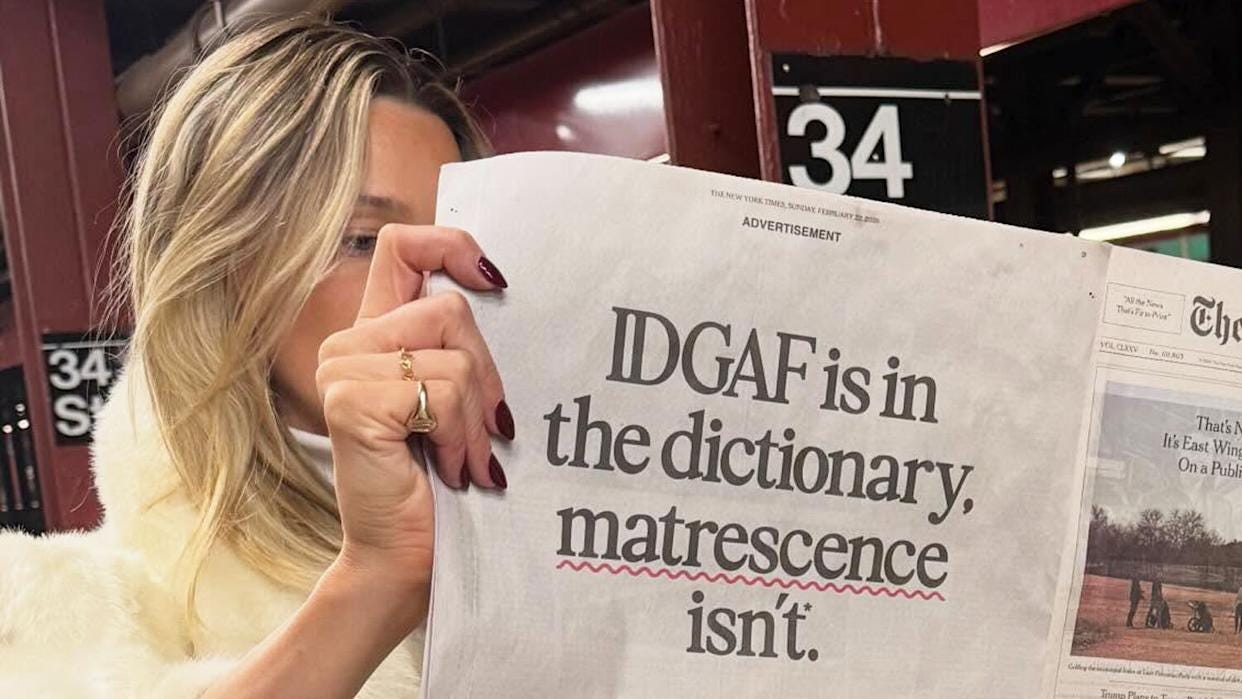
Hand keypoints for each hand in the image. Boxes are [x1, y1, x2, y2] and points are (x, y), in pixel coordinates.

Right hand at [316, 224, 509, 589]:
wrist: (405, 559)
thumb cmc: (436, 483)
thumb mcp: (454, 403)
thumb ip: (459, 350)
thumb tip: (502, 294)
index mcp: (374, 334)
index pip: (403, 246)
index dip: (452, 245)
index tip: (494, 281)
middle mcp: (349, 344)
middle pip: (450, 309)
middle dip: (487, 377)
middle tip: (486, 433)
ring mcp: (342, 370)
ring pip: (452, 355)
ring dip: (475, 420)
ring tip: (464, 461)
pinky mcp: (351, 402)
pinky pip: (440, 393)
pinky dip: (459, 437)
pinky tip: (448, 469)